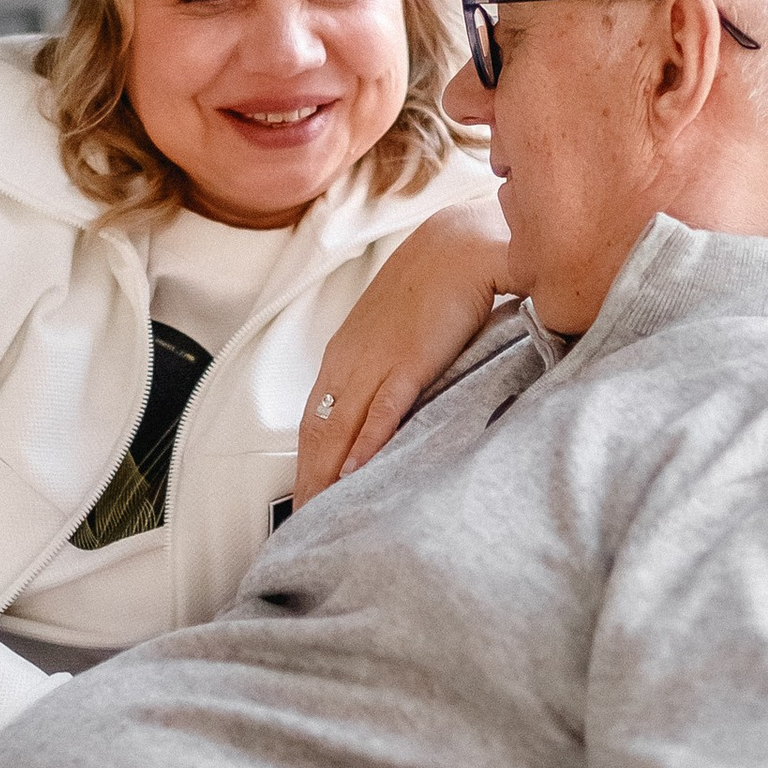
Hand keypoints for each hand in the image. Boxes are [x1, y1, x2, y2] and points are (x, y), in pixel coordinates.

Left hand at [295, 200, 512, 501]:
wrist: (463, 243)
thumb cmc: (437, 284)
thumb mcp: (401, 331)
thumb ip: (392, 368)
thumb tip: (391, 404)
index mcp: (346, 353)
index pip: (315, 418)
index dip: (307, 462)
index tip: (304, 497)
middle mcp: (351, 360)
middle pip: (318, 432)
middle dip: (308, 481)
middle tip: (303, 524)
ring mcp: (377, 362)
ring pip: (340, 429)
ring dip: (327, 475)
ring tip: (322, 514)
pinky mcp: (410, 361)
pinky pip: (381, 411)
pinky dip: (365, 445)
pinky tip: (356, 473)